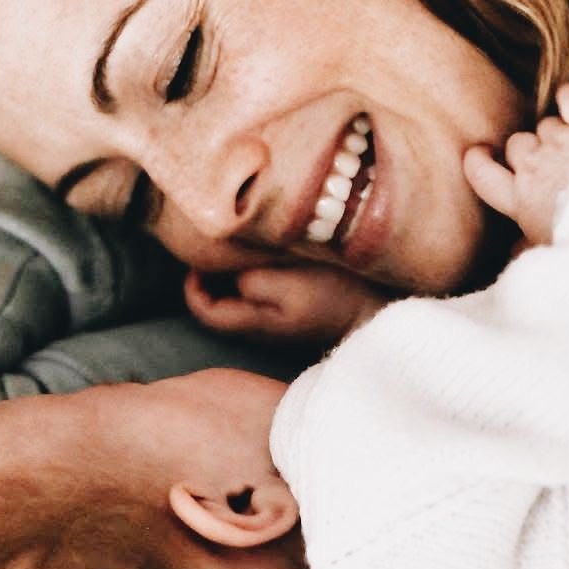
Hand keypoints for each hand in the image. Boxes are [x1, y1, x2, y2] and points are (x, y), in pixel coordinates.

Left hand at [183, 261, 386, 344]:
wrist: (375, 312)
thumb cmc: (334, 296)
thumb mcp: (290, 285)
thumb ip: (253, 283)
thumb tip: (233, 277)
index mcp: (253, 321)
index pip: (202, 309)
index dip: (193, 283)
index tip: (201, 255)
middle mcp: (258, 324)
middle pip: (216, 302)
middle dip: (210, 273)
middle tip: (218, 243)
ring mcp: (275, 318)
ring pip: (236, 295)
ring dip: (232, 271)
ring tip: (242, 244)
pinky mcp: (291, 309)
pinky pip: (259, 291)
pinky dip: (253, 272)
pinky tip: (268, 253)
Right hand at [463, 83, 568, 246]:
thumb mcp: (551, 251)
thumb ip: (529, 246)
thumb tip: (516, 252)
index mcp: (520, 199)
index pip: (481, 173)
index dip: (477, 161)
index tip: (481, 155)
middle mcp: (535, 167)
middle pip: (516, 143)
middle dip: (527, 150)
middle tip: (545, 163)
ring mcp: (562, 143)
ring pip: (545, 124)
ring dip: (555, 132)